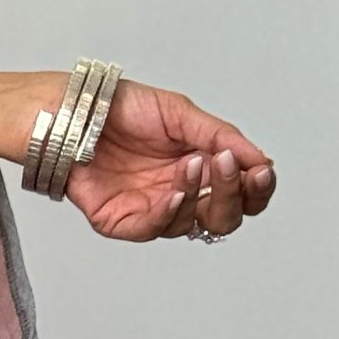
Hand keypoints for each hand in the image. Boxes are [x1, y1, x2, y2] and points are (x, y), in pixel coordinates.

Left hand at [65, 78, 275, 241]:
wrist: (78, 112)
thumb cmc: (124, 110)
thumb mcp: (182, 114)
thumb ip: (221, 137)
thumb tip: (260, 160)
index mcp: (202, 168)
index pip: (242, 193)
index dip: (256, 189)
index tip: (261, 171)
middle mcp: (180, 193)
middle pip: (224, 216)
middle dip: (234, 196)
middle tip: (231, 168)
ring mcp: (152, 209)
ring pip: (191, 225)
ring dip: (198, 196)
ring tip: (190, 163)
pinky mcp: (121, 221)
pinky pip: (151, 229)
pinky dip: (168, 213)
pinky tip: (175, 192)